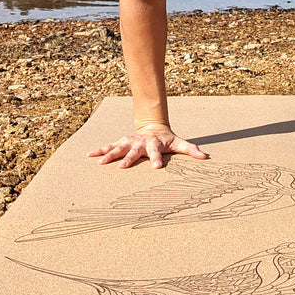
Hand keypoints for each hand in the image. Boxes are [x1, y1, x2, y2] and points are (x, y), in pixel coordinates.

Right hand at [87, 126, 206, 168]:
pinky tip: (89, 156)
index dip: (157, 159)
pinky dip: (99, 150)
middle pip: (134, 150)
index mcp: (154, 144)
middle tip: (122, 167)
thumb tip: (204, 157)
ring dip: (109, 154)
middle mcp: (140, 142)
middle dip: (128, 158)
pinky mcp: (121, 142)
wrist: (153, 126)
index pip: (156, 152)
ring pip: (118, 147)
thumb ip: (191, 150)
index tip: (157, 167)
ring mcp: (129, 141)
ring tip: (99, 163)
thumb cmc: (167, 139)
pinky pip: (108, 146)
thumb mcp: (180, 143)